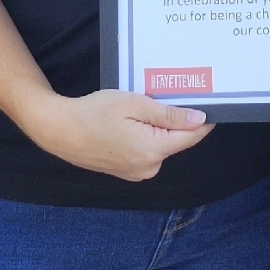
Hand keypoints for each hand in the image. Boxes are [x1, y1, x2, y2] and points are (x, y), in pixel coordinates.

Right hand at [29, 89, 212, 180]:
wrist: (60, 130)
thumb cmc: (94, 112)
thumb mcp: (134, 104)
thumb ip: (169, 115)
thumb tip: (199, 120)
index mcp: (153, 150)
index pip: (191, 136)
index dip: (203, 120)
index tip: (210, 103)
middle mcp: (148, 167)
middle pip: (176, 141)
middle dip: (176, 121)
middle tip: (164, 96)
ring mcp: (137, 173)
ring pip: (161, 146)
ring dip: (158, 128)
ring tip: (141, 108)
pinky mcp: (127, 172)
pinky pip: (147, 152)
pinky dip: (146, 137)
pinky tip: (130, 123)